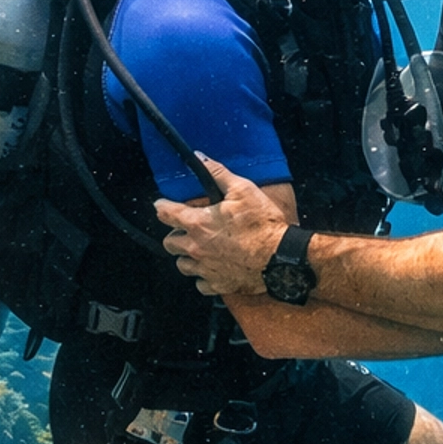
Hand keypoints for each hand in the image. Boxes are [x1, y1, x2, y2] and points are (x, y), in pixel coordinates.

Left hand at [157, 159, 289, 297]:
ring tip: (199, 249)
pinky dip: (203, 277)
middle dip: (175, 234)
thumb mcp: (243, 190)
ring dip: (187, 256)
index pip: (166, 214)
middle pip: (169, 243)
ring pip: (182, 265)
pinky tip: (212, 268)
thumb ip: (218, 173)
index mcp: (198, 224)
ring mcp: (206, 269)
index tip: (162, 205)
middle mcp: (196, 248)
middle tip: (187, 229)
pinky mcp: (218, 285)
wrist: (280, 257)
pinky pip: (200, 284)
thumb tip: (201, 159)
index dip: (162, 206)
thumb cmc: (263, 225)